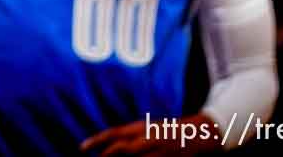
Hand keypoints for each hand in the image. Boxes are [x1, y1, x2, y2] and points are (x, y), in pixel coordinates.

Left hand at [82, 113, 222, 153]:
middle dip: (106, 156)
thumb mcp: (147, 129)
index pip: (113, 133)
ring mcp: (159, 151)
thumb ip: (129, 136)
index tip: (81, 148)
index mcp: (140, 128)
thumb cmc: (168, 132)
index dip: (96, 141)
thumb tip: (108, 145)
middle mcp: (147, 139)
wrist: (200, 134)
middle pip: (121, 149)